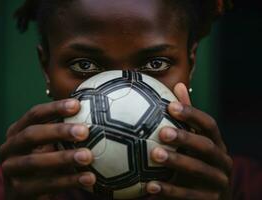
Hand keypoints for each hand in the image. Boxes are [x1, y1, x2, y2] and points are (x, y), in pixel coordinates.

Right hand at [0, 99, 95, 198]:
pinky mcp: (18, 191)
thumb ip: (62, 130)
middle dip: (58, 131)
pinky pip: (45, 184)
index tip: (77, 105)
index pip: (34, 114)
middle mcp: (9, 148)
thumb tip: (93, 108)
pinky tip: (89, 178)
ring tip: (89, 156)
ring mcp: (10, 170)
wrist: (27, 196)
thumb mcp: (50, 144)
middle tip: (84, 131)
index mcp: (17, 131)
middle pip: (31, 134)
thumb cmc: (45, 162)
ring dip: (64, 158)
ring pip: (36, 162)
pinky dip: (68, 181)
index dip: (54, 108)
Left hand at [146, 83, 232, 199]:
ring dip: (177, 162)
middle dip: (185, 138)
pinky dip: (169, 190)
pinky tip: (149, 186)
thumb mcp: (192, 142)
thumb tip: (180, 84)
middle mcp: (221, 161)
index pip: (209, 124)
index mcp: (216, 144)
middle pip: (207, 146)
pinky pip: (189, 195)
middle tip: (162, 132)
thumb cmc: (194, 163)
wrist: (204, 197)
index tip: (171, 105)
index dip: (192, 114)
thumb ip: (187, 118)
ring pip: (200, 170)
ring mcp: (218, 182)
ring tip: (154, 154)